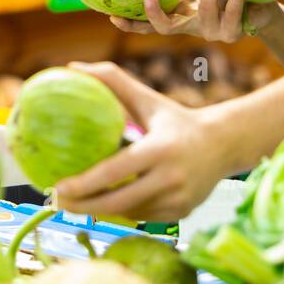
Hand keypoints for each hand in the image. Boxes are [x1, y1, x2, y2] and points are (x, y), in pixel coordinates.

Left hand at [54, 60, 228, 221]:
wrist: (224, 143)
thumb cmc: (176, 119)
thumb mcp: (147, 98)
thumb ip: (112, 80)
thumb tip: (73, 66)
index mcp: (159, 149)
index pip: (115, 172)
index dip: (84, 184)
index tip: (59, 186)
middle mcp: (171, 178)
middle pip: (117, 203)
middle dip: (83, 207)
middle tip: (59, 202)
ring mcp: (178, 199)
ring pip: (128, 212)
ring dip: (102, 209)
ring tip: (79, 200)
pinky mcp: (183, 212)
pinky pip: (143, 217)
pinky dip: (125, 211)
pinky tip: (112, 200)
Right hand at [110, 0, 275, 42]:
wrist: (259, 13)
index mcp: (180, 18)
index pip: (149, 26)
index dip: (131, 25)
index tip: (112, 15)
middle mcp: (192, 29)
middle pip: (167, 27)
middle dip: (155, 13)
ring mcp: (211, 33)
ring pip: (207, 9)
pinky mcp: (234, 33)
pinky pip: (234, 12)